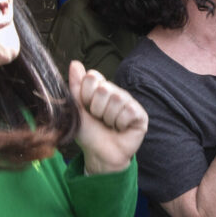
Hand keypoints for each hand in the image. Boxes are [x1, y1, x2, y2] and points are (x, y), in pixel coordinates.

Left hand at [69, 60, 147, 175]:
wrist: (99, 153)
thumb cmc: (89, 132)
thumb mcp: (77, 109)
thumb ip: (75, 86)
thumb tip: (74, 63)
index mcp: (101, 88)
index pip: (92, 77)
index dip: (86, 96)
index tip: (87, 109)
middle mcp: (116, 92)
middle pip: (104, 88)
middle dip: (97, 109)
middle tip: (99, 119)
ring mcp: (129, 102)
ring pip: (117, 100)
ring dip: (109, 118)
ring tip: (110, 125)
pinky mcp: (140, 115)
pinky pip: (129, 111)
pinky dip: (121, 123)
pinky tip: (121, 129)